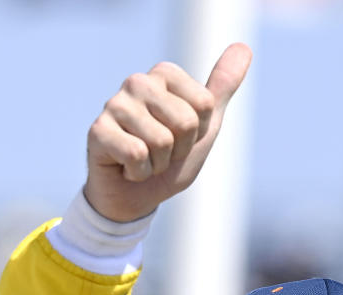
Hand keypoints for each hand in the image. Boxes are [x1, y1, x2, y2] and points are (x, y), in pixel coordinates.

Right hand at [84, 45, 252, 222]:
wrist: (136, 198)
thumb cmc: (169, 161)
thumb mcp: (204, 127)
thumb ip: (221, 89)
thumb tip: (244, 47)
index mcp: (164, 75)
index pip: (204, 105)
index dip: (197, 134)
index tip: (180, 140)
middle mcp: (138, 82)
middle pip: (186, 122)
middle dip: (178, 151)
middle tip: (161, 153)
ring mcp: (115, 104)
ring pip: (162, 141)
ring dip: (158, 164)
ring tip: (144, 160)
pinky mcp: (98, 130)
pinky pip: (137, 154)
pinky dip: (139, 172)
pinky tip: (127, 168)